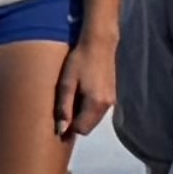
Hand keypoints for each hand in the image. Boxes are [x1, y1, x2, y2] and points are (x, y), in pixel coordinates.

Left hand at [56, 25, 117, 142]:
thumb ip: (64, 108)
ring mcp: (112, 101)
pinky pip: (98, 111)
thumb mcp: (66, 84)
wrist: (99, 43)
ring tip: (73, 97)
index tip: (60, 116)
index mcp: (95, 104)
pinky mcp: (112, 95)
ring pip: (93, 119)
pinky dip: (89, 108)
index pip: (81, 130)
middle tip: (65, 105)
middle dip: (76, 122)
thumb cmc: (79, 61)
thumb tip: (61, 130)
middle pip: (88, 126)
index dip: (69, 127)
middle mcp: (107, 106)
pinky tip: (82, 92)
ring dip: (82, 115)